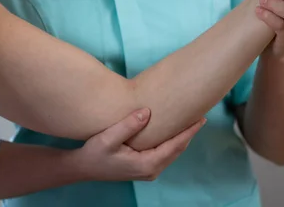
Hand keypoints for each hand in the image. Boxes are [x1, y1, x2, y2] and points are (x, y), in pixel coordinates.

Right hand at [74, 109, 205, 181]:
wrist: (83, 168)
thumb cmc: (94, 153)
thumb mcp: (108, 137)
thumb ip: (128, 125)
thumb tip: (147, 112)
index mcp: (146, 164)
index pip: (174, 145)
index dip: (189, 132)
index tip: (201, 119)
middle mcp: (151, 170)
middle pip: (177, 150)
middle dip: (189, 133)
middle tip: (201, 115)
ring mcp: (149, 170)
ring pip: (172, 152)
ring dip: (182, 137)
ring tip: (191, 120)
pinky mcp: (145, 167)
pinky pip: (165, 153)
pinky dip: (173, 141)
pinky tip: (174, 129)